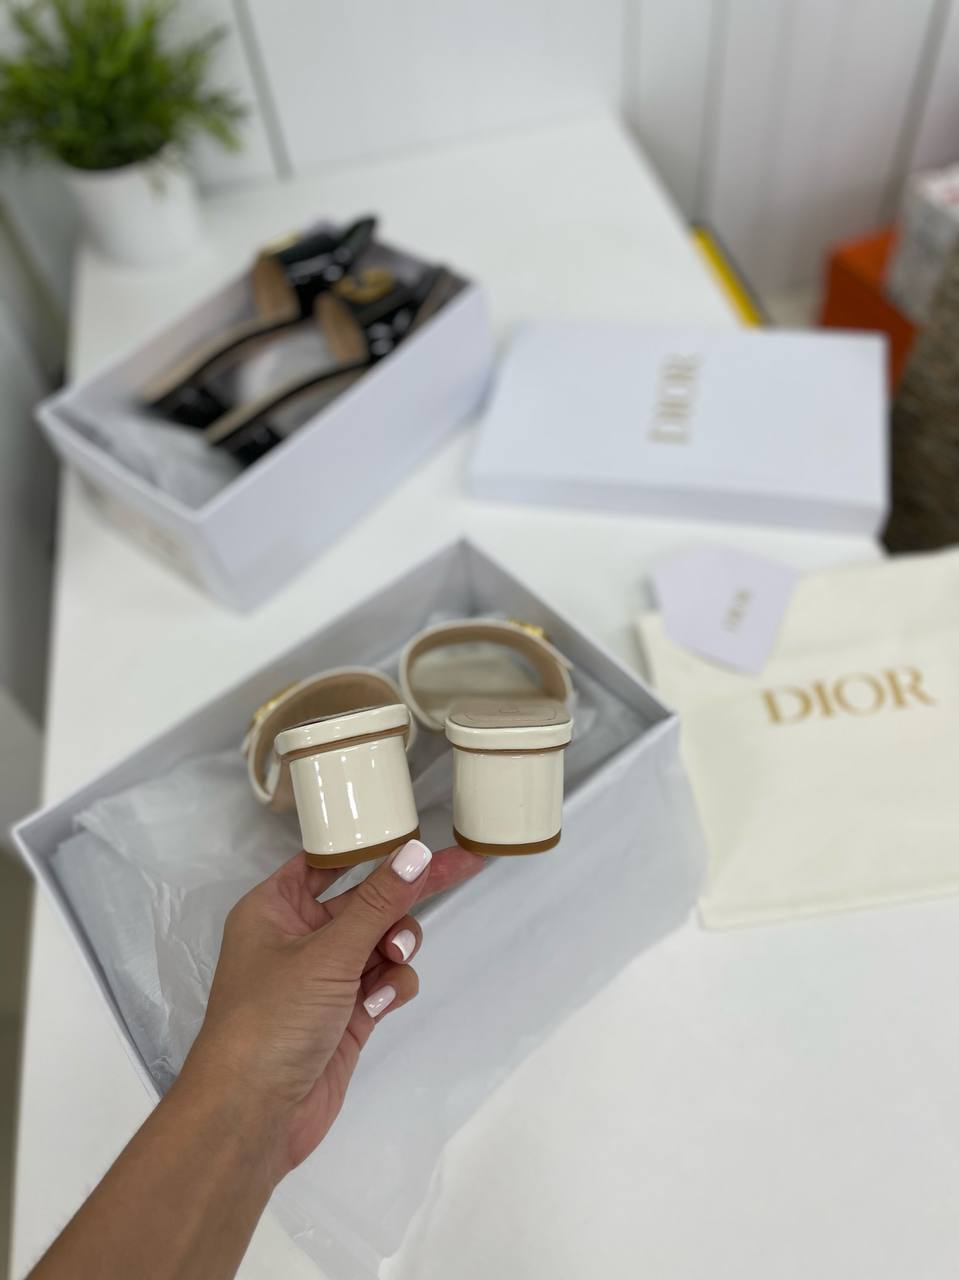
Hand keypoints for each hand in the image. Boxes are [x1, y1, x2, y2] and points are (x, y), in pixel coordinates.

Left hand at [181, 842, 482, 1184]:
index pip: (327, 862)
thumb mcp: (328, 953)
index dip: (370, 848)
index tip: (416, 835)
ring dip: (396, 948)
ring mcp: (324, 978)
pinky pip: (385, 983)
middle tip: (462, 867)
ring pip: (381, 942)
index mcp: (274, 908)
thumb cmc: (272, 1020)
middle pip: (365, 901)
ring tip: (394, 960)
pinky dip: (390, 989)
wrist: (252, 1116)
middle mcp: (298, 937)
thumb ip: (378, 903)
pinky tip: (378, 1006)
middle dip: (403, 897)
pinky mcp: (347, 1015)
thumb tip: (418, 853)